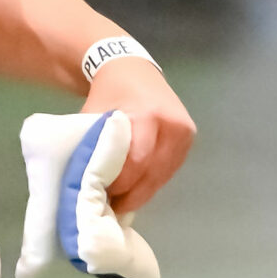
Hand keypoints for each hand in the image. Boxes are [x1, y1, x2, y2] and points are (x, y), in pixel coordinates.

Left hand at [81, 51, 193, 212]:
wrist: (132, 69)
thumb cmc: (109, 94)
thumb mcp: (94, 116)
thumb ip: (93, 148)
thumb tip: (86, 187)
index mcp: (147, 115)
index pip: (137, 163)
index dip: (121, 185)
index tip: (104, 198)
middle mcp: (172, 124)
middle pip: (153, 174)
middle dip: (132, 194)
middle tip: (113, 208)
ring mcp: (184, 131)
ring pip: (163, 175)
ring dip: (143, 191)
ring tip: (122, 201)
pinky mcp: (189, 138)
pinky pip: (170, 169)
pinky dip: (153, 181)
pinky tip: (137, 188)